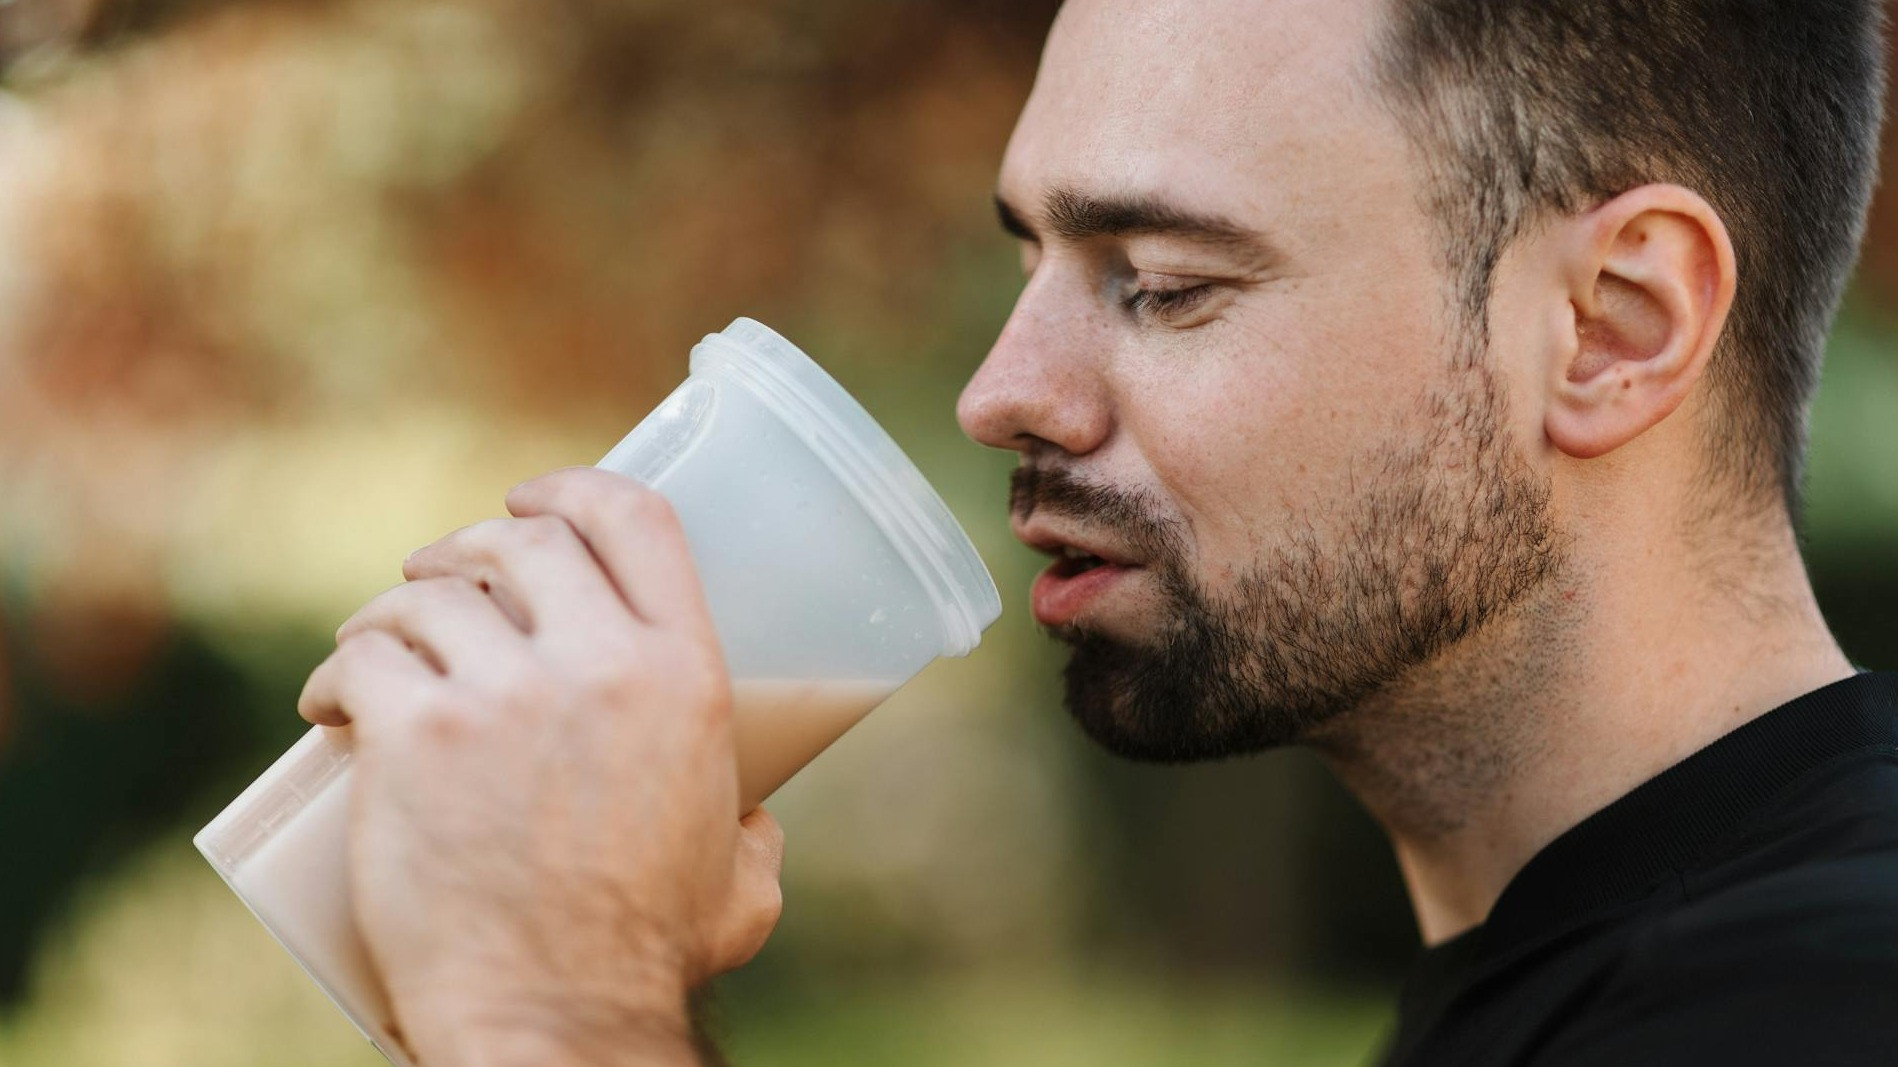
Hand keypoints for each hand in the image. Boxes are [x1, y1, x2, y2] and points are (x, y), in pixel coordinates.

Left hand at [298, 468, 784, 1064]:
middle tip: (440, 582)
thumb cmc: (648, 957)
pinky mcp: (417, 737)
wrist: (557, 1015)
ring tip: (376, 648)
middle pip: (523, 540)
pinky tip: (329, 705)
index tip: (532, 497)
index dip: (575, 487)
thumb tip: (754, 821)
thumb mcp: (743, 881)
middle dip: (470, 546)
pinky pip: (362, 659)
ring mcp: (504, 696)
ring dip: (393, 611)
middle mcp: (602, 665)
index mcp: (686, 675)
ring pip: (429, 596)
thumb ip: (756, 835)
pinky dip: (338, 674)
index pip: (636, 518)